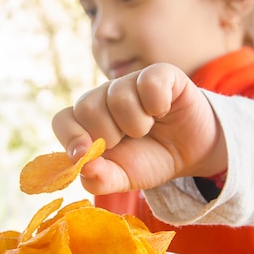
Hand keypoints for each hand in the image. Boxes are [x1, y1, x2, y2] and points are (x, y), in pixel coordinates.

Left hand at [52, 63, 226, 193]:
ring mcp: (129, 82)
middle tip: (128, 140)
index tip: (87, 154)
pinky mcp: (158, 73)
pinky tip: (163, 111)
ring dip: (136, 124)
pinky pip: (148, 83)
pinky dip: (158, 104)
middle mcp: (103, 97)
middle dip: (109, 135)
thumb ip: (99, 179)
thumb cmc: (149, 160)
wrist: (191, 153)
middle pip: (86, 108)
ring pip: (117, 97)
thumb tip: (85, 168)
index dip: (71, 137)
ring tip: (147, 128)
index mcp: (87, 122)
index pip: (62, 121)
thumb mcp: (123, 178)